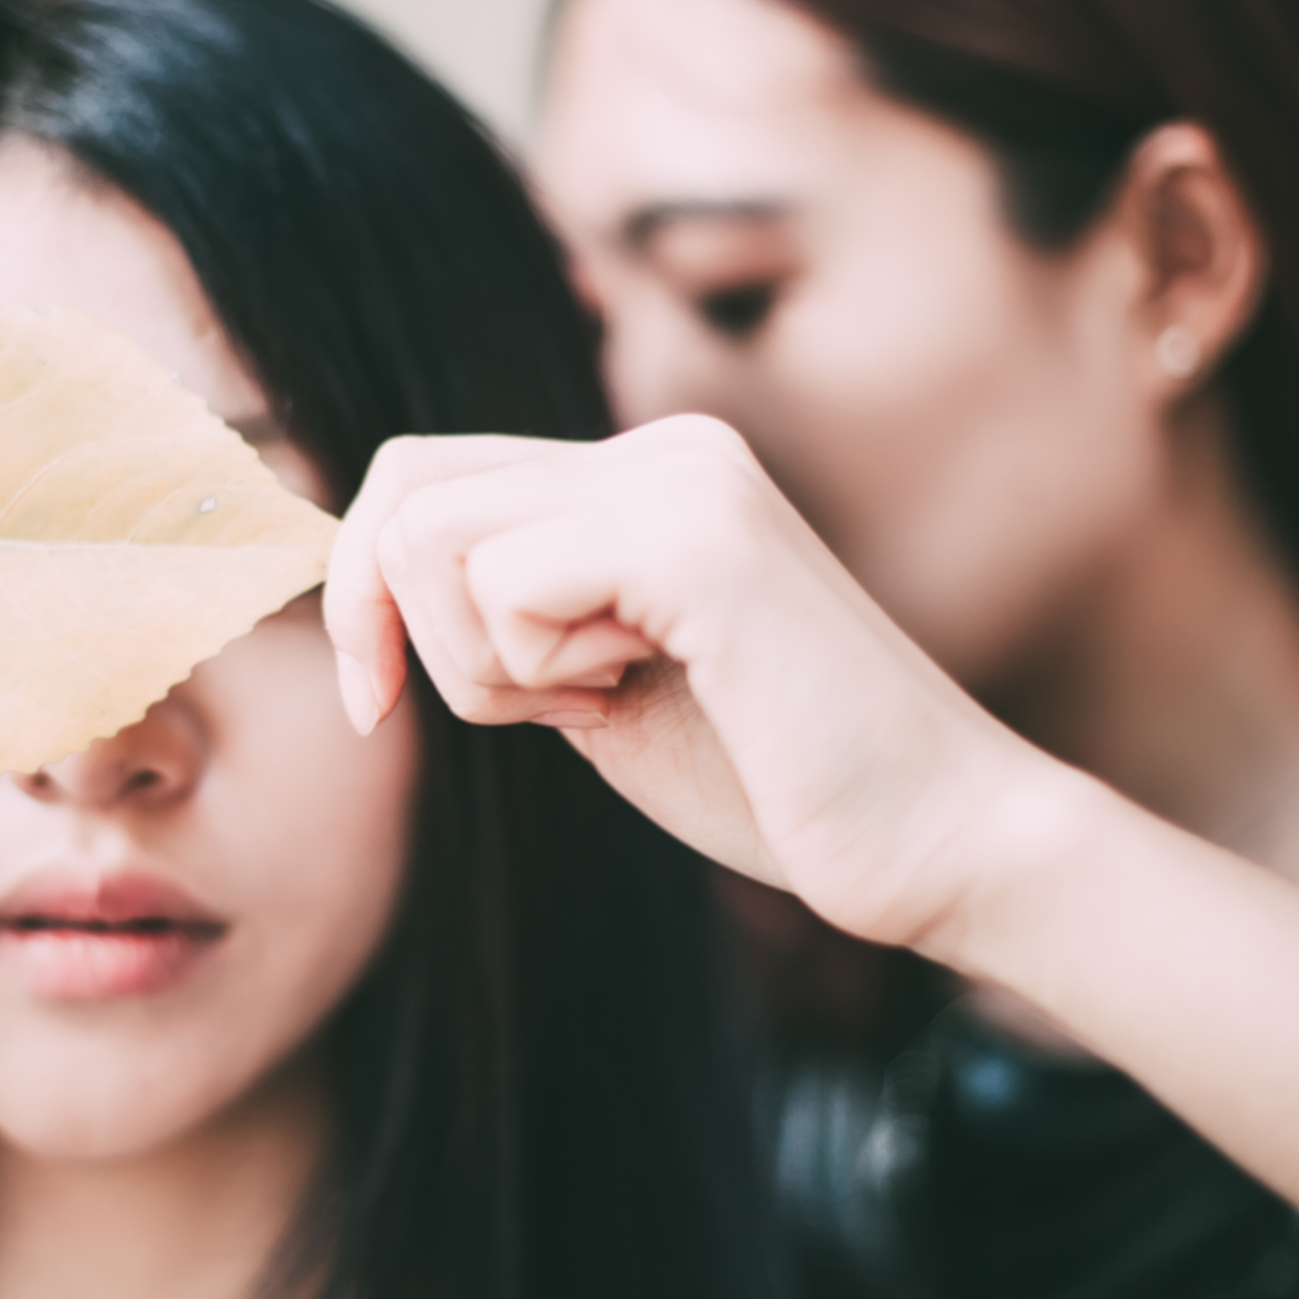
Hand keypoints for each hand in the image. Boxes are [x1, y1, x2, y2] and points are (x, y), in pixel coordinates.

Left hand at [324, 416, 1044, 952]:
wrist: (935, 846)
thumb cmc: (775, 784)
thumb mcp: (598, 682)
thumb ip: (511, 615)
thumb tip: (364, 578)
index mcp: (646, 476)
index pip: (426, 474)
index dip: (363, 588)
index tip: (380, 699)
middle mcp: (664, 452)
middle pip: (405, 486)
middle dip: (396, 624)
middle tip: (513, 713)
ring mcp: (684, 481)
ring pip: (434, 535)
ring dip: (478, 664)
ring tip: (594, 706)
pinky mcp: (698, 539)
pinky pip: (503, 582)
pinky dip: (529, 674)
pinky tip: (632, 699)